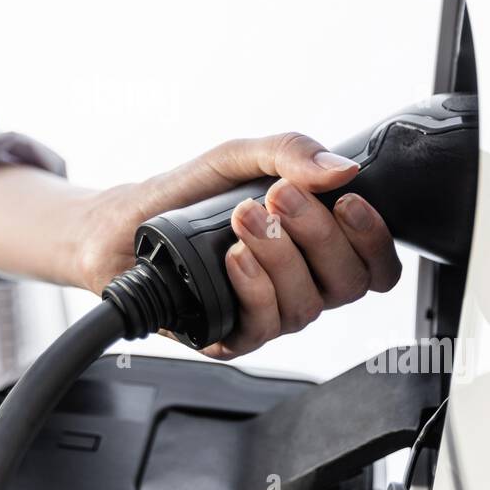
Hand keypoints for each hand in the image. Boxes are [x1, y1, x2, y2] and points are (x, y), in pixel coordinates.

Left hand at [75, 132, 401, 359]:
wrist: (117, 227)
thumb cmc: (180, 196)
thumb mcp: (234, 159)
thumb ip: (287, 153)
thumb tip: (340, 167)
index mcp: (313, 246)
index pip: (373, 262)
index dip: (372, 238)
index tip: (346, 202)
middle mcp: (299, 283)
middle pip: (347, 283)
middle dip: (319, 236)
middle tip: (280, 198)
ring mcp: (267, 312)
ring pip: (307, 305)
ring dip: (281, 257)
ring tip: (244, 218)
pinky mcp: (232, 336)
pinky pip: (264, 326)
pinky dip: (255, 288)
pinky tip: (235, 260)